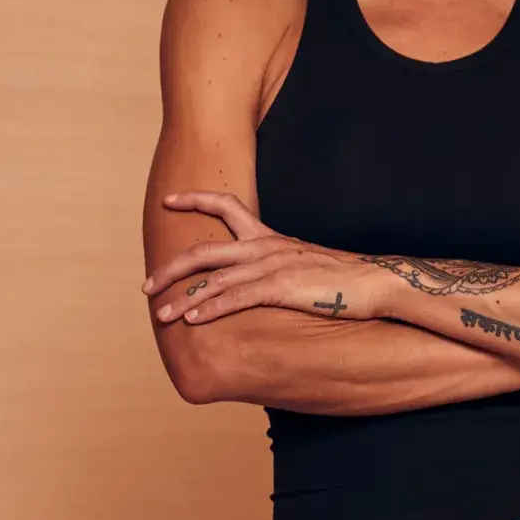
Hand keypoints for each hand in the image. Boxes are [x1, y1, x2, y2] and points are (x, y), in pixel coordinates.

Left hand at [146, 191, 381, 323]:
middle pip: (204, 250)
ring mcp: (272, 266)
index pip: (226, 206)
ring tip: (160, 315)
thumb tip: (261, 282)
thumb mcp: (304, 264)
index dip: (195, 199)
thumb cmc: (343, 279)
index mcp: (269, 237)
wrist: (374, 282)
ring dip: (182, 299)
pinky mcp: (281, 287)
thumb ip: (278, 267)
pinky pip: (237, 298)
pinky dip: (211, 308)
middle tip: (146, 286)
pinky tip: (192, 320)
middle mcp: (265, 247)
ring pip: (214, 279)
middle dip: (170, 270)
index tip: (169, 199)